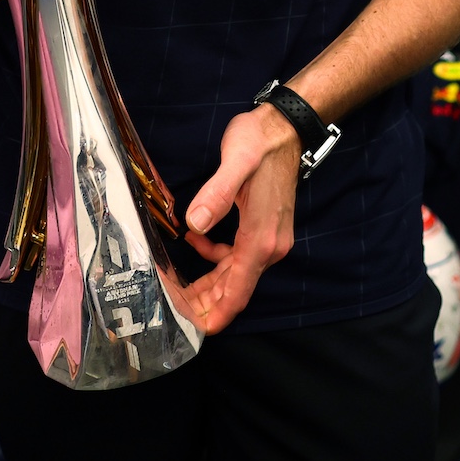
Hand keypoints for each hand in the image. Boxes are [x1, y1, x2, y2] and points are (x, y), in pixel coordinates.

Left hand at [180, 105, 301, 334]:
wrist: (284, 129)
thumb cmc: (258, 143)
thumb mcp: (235, 163)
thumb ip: (216, 195)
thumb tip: (194, 224)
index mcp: (261, 238)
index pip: (240, 289)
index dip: (220, 313)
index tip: (201, 331)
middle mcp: (269, 244)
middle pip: (236, 287)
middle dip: (207, 302)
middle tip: (175, 310)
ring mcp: (269, 237)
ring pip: (236, 273)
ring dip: (210, 282)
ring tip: (180, 288)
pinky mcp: (264, 228)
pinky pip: (238, 255)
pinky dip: (217, 257)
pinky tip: (195, 241)